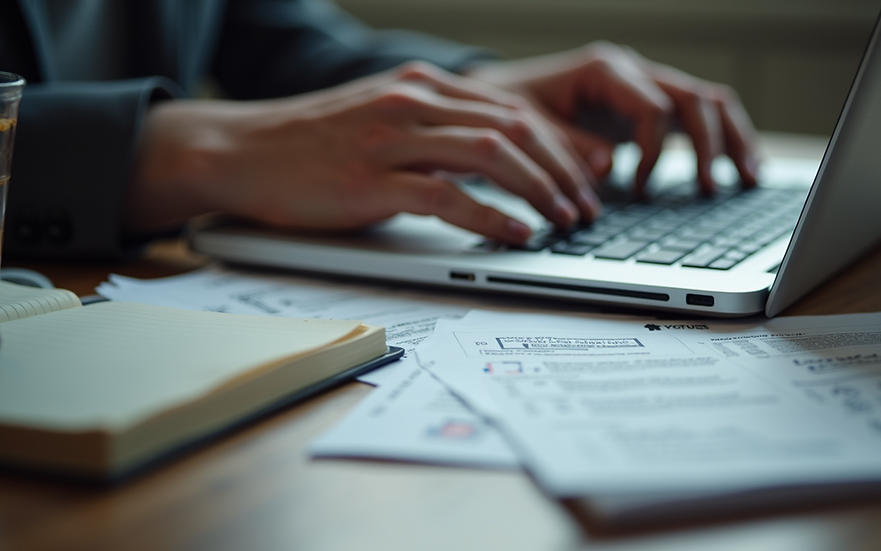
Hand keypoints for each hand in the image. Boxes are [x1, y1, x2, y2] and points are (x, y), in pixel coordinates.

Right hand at [125, 62, 601, 242]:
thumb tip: (497, 157)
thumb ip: (437, 129)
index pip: (515, 108)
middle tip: (587, 207)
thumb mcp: (383, 120)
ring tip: (565, 222)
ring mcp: (391, 139)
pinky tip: (517, 235)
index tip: (586, 176)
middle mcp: (413, 102)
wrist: (240, 150)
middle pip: (515, 128)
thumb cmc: (312, 144)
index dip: (560, 145)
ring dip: (539, 191)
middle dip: (563, 170)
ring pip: (492, 155)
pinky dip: (492, 218)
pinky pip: (447, 197)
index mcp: (423, 87)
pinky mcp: (369, 180)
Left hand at [466, 42, 759, 193]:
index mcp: (604, 70)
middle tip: (708, 188)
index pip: (652, 106)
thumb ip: (568, 146)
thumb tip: (609, 165)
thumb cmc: (511, 112)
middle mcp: (632, 72)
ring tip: (747, 178)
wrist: (498, 100)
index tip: (638, 188)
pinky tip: (740, 168)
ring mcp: (645, 87)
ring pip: (706, 101)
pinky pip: (698, 115)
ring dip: (730, 139)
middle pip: (691, 98)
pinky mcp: (650, 107)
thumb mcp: (530, 130)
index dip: (653, 150)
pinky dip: (722, 139)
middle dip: (708, 144)